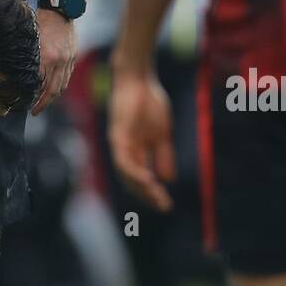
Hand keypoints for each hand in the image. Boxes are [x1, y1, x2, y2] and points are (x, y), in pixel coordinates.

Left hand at [32, 9, 76, 113]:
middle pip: (53, 90)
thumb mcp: (31, 42)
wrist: (59, 9)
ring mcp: (68, 59)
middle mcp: (60, 60)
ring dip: (53, 97)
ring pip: (62, 85)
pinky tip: (52, 90)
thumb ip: (30, 61)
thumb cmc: (40, 22)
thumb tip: (23, 78)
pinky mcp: (73, 56)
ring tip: (43, 103)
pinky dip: (60, 86)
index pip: (41, 85)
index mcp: (48, 57)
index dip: (36, 99)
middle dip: (44, 103)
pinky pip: (67, 77)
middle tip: (34, 112)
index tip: (29, 107)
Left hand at [108, 66, 175, 211]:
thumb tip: (168, 179)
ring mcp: (119, 144)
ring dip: (142, 188)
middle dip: (147, 196)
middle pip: (132, 181)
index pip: (141, 179)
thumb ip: (163, 155)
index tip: (167, 204)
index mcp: (135, 151)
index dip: (152, 193)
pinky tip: (148, 181)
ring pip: (127, 175)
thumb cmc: (149, 101)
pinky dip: (135, 173)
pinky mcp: (117, 136)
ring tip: (157, 197)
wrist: (139, 79)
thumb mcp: (162, 133)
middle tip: (164, 207)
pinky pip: (124, 161)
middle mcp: (124, 151)